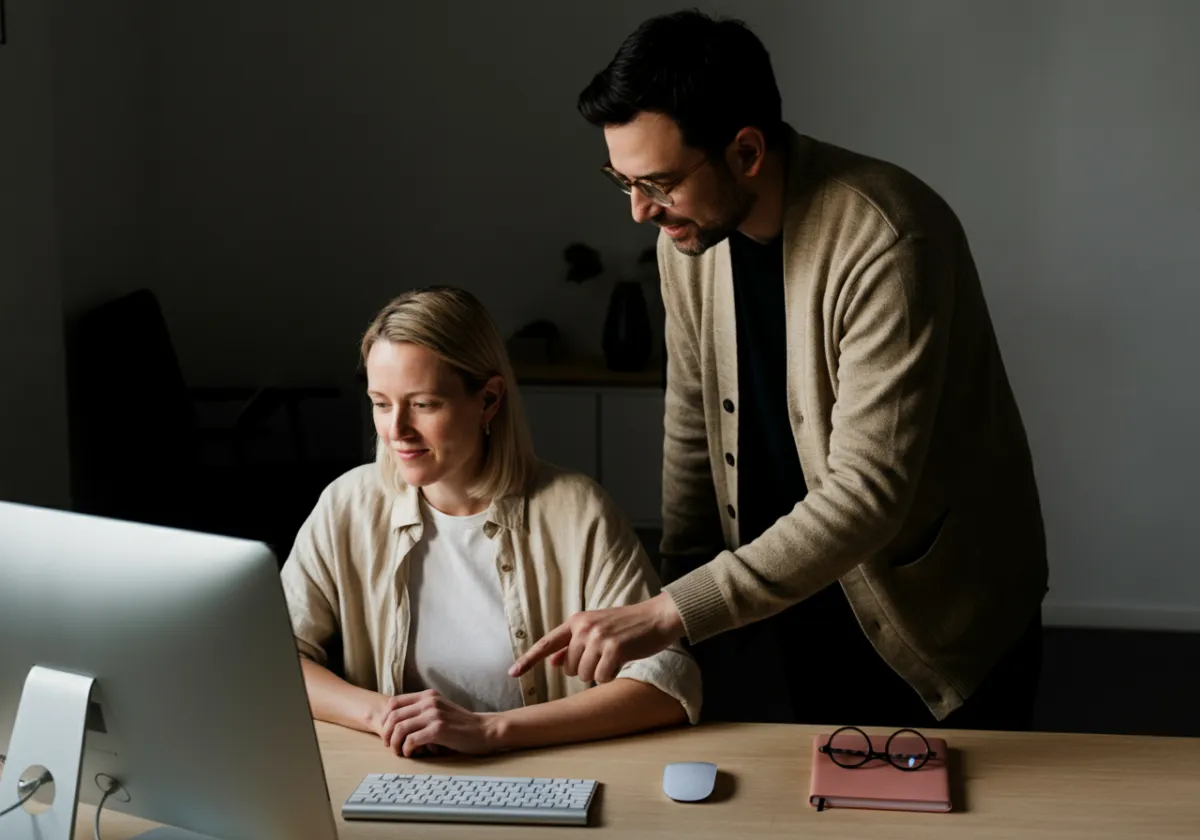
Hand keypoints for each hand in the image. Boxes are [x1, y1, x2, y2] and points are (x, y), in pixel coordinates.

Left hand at [370, 690, 502, 757]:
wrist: (484, 730)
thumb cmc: (461, 725)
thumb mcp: (440, 709)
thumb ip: (422, 711)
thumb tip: (396, 725)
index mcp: (427, 695)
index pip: (393, 702)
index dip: (385, 720)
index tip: (387, 733)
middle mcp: (429, 702)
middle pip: (393, 716)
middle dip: (387, 734)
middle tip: (390, 746)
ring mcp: (434, 715)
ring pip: (400, 729)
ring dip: (395, 743)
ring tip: (399, 752)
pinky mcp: (439, 729)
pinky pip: (412, 740)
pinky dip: (407, 749)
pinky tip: (411, 753)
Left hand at [508, 592, 684, 682]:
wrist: (657, 617)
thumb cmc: (627, 626)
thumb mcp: (596, 628)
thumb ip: (573, 644)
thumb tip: (551, 661)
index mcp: (577, 621)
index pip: (547, 643)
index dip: (529, 660)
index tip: (512, 673)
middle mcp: (583, 628)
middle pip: (568, 668)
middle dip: (583, 668)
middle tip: (604, 655)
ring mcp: (598, 638)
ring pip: (583, 675)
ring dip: (598, 672)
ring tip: (614, 656)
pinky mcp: (613, 649)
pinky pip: (602, 677)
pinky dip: (611, 675)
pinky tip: (621, 661)